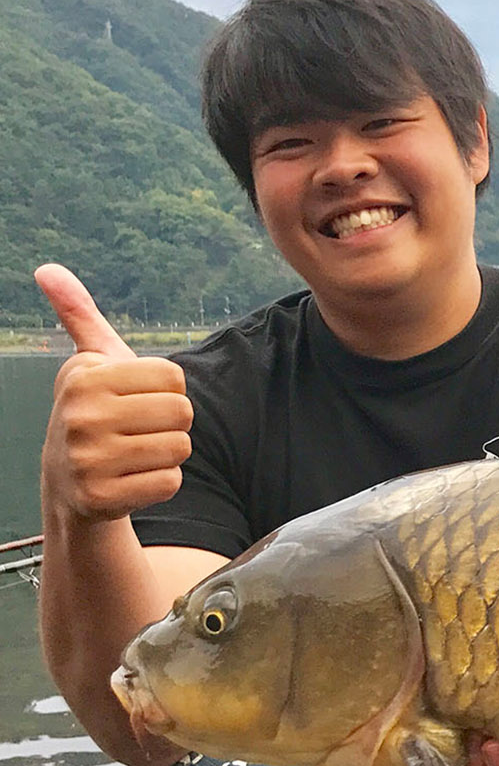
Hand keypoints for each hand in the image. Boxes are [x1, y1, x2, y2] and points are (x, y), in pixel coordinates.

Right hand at [37, 265, 193, 522]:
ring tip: (135, 453)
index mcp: (86, 377)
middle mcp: (82, 416)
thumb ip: (78, 315)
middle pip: (182, 413)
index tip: (137, 400)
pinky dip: (161, 481)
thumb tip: (48, 269)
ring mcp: (88, 460)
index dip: (168, 391)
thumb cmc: (94, 412)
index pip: (175, 378)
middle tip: (138, 430)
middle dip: (171, 423)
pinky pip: (169, 482)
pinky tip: (132, 478)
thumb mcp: (89, 363)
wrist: (67, 482)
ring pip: (180, 448)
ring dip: (168, 453)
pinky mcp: (101, 497)